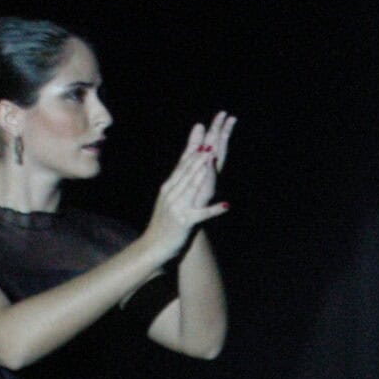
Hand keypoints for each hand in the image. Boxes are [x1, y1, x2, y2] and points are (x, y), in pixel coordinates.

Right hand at [144, 113, 234, 260]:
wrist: (153, 247)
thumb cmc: (164, 223)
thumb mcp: (170, 200)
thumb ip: (179, 184)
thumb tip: (188, 170)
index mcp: (169, 187)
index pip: (182, 164)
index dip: (192, 148)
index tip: (200, 131)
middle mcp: (172, 194)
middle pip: (187, 171)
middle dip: (199, 156)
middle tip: (211, 141)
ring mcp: (178, 207)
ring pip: (192, 187)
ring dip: (203, 173)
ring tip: (212, 161)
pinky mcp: (185, 222)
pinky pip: (202, 214)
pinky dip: (213, 209)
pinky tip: (226, 205)